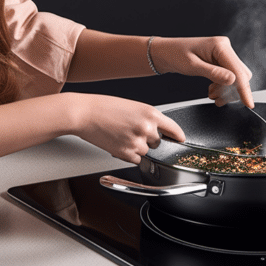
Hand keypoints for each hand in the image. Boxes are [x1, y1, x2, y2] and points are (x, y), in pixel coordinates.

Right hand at [70, 94, 185, 163]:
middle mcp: (148, 128)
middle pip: (159, 142)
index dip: (178, 136)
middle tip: (132, 131)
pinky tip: (118, 142)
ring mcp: (138, 142)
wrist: (84, 113)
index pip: (174, 129)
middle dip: (149, 140)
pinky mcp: (127, 153)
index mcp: (151, 113)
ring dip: (138, 148)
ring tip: (122, 135)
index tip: (180, 140)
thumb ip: (148, 118)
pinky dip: (129, 155)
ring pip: (147, 152)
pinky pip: (136, 159)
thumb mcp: (133, 106)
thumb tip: (157, 131)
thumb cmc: (104, 107)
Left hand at [150, 36, 254, 107]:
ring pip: (236, 77)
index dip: (244, 89)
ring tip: (211, 95)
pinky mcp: (220, 60)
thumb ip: (213, 73)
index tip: (248, 104)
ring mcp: (223, 54)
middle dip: (231, 91)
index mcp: (220, 46)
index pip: (238, 71)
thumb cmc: (175, 55)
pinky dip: (222, 87)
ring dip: (226, 90)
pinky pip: (229, 77)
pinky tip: (212, 90)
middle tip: (216, 99)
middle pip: (241, 74)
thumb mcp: (192, 66)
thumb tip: (233, 80)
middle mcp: (224, 48)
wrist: (164, 53)